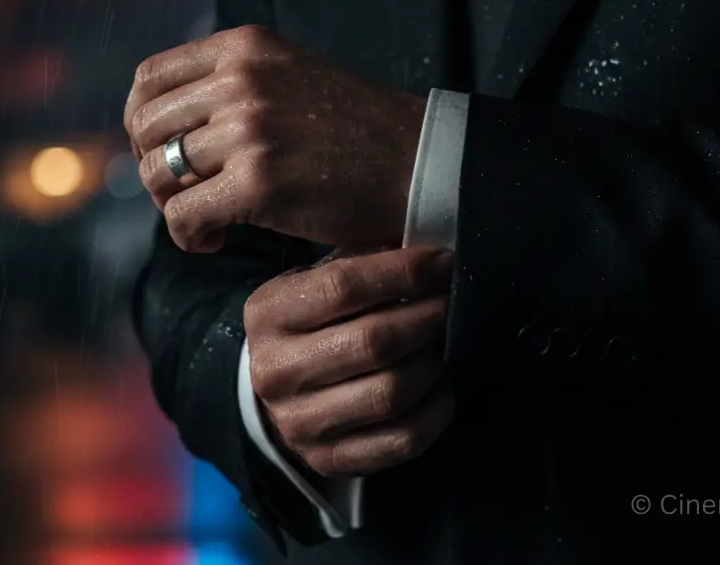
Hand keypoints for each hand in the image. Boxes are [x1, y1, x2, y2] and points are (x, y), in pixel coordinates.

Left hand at [124, 25, 426, 251]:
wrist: (417, 163)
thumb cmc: (356, 132)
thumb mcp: (290, 77)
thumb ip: (232, 85)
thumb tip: (162, 122)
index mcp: (245, 48)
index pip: (149, 78)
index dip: (141, 123)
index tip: (161, 153)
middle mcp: (241, 79)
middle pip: (144, 127)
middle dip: (152, 170)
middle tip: (185, 196)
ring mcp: (249, 128)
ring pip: (156, 174)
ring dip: (172, 207)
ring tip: (206, 221)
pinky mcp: (258, 181)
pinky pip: (183, 216)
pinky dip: (189, 237)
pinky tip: (215, 241)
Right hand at [243, 246, 454, 477]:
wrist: (277, 390)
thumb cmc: (312, 323)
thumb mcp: (313, 283)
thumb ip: (359, 265)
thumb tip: (427, 259)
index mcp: (268, 315)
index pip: (343, 286)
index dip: (404, 272)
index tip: (442, 263)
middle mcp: (275, 371)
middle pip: (373, 342)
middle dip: (427, 317)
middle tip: (452, 304)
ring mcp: (299, 423)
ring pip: (390, 393)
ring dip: (433, 364)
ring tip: (446, 344)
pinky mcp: (328, 460)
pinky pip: (402, 440)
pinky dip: (436, 412)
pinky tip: (444, 387)